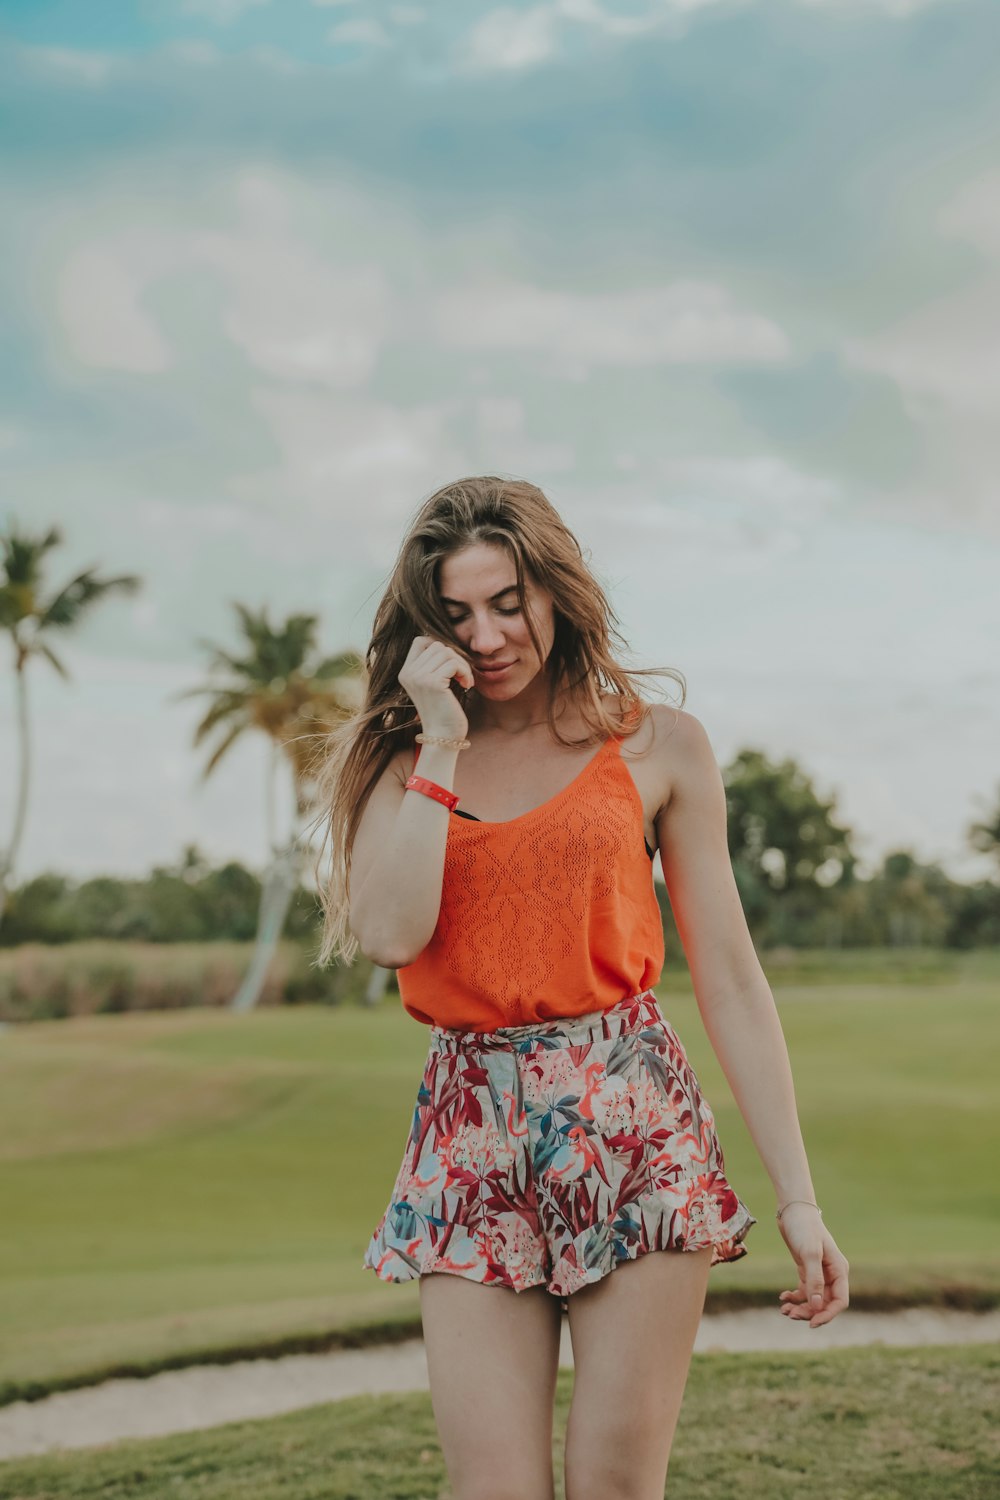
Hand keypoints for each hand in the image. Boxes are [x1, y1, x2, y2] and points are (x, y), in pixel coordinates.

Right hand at [398, 635, 473, 741]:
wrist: (442, 736)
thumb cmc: (443, 710)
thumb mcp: (433, 684)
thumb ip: (433, 664)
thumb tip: (447, 643)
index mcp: (405, 672)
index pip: (421, 641)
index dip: (439, 647)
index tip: (450, 665)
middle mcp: (408, 673)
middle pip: (437, 645)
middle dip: (454, 657)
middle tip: (461, 675)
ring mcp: (419, 677)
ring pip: (447, 652)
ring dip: (461, 665)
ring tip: (464, 681)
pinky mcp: (432, 683)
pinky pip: (454, 664)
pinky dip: (465, 672)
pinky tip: (466, 686)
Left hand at [776, 1205, 849, 1327]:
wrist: (792, 1210)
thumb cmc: (804, 1228)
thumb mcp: (810, 1253)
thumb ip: (815, 1279)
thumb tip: (818, 1306)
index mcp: (839, 1270)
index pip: (840, 1301)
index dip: (827, 1314)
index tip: (811, 1323)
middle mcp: (832, 1274)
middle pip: (825, 1303)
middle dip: (809, 1312)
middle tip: (790, 1315)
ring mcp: (819, 1272)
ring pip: (813, 1299)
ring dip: (800, 1307)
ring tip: (784, 1310)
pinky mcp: (807, 1269)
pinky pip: (804, 1290)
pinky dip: (794, 1297)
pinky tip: (783, 1297)